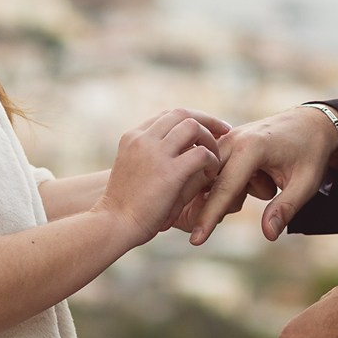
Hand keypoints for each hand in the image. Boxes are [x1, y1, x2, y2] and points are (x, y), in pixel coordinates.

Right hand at [94, 109, 225, 249]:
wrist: (113, 224)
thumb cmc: (124, 205)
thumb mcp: (135, 170)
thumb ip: (154, 157)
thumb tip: (182, 152)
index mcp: (132, 137)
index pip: (167, 116)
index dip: (190, 119)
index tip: (206, 129)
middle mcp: (143, 139)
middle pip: (181, 114)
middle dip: (207, 120)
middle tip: (224, 131)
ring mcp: (155, 153)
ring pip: (193, 127)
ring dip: (210, 140)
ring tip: (214, 158)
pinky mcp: (169, 172)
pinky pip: (200, 153)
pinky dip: (211, 160)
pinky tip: (211, 174)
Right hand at [188, 105, 337, 243]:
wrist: (311, 122)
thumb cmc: (310, 152)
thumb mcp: (306, 183)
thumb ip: (285, 208)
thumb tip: (268, 234)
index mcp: (251, 147)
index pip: (225, 189)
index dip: (210, 218)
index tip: (195, 241)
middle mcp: (233, 139)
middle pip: (211, 184)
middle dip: (232, 200)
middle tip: (268, 186)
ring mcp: (226, 139)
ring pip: (214, 179)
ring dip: (238, 189)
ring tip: (268, 176)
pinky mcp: (225, 142)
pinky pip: (217, 170)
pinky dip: (234, 180)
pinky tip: (259, 174)